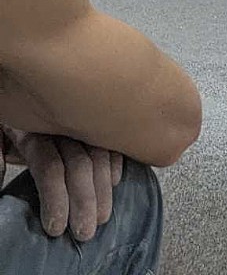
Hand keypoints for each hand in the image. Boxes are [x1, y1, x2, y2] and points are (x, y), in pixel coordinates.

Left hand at [2, 129, 122, 239]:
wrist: (25, 93)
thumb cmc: (12, 123)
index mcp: (32, 132)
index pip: (49, 166)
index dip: (55, 197)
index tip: (57, 228)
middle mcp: (60, 125)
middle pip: (78, 164)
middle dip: (84, 201)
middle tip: (85, 232)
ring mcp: (81, 120)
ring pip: (99, 154)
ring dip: (103, 188)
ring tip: (102, 217)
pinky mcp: (94, 119)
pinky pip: (111, 139)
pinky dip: (115, 161)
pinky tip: (115, 182)